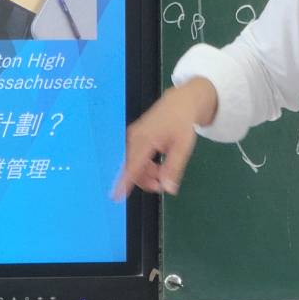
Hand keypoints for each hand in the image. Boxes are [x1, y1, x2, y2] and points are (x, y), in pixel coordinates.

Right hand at [112, 78, 217, 199]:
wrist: (180, 103)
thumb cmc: (182, 123)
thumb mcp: (183, 147)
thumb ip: (174, 168)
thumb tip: (168, 189)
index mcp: (145, 139)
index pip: (132, 165)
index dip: (124, 182)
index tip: (116, 196)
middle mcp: (133, 138)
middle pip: (132, 168)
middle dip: (145, 180)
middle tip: (163, 185)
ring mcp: (131, 137)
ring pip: (133, 165)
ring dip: (146, 174)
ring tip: (164, 174)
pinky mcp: (133, 138)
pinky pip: (135, 158)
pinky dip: (145, 166)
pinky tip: (157, 166)